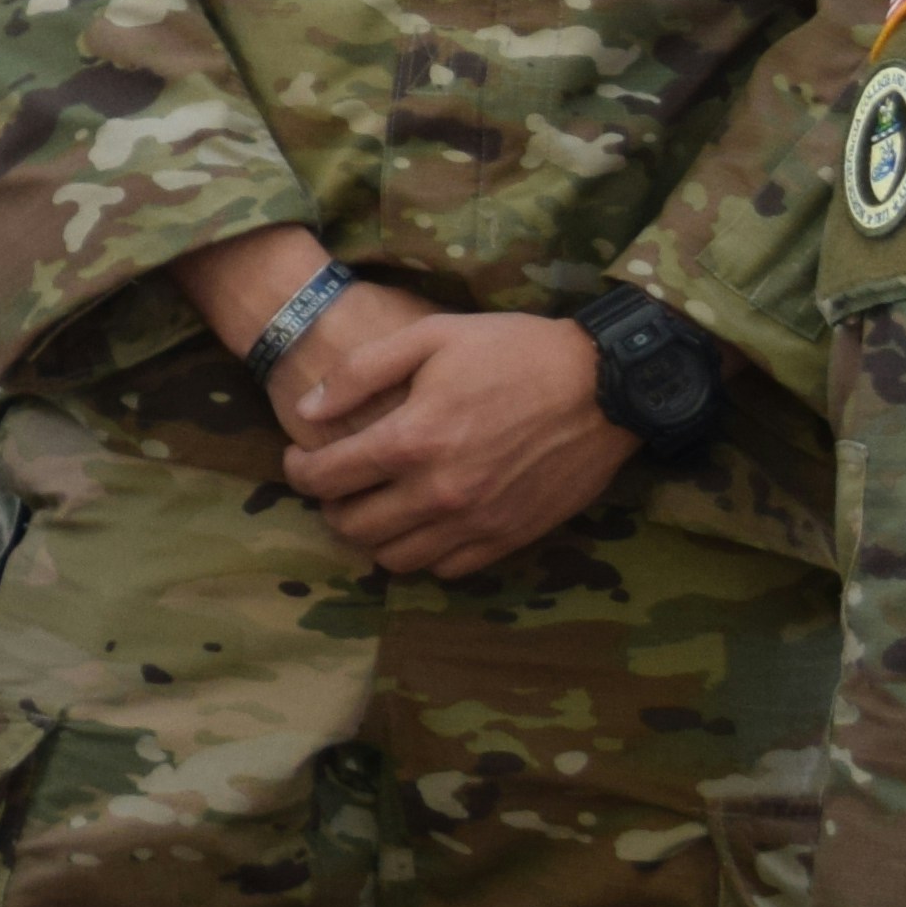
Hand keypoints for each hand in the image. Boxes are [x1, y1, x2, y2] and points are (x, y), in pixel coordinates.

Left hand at [274, 308, 627, 578]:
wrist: (607, 386)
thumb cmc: (515, 352)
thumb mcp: (430, 337)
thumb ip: (359, 372)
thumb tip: (307, 409)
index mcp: (413, 441)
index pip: (324, 478)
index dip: (298, 469)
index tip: (301, 456)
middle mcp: (441, 492)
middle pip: (352, 527)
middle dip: (331, 505)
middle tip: (338, 481)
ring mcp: (479, 522)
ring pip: (395, 558)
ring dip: (374, 535)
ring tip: (377, 504)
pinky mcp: (512, 537)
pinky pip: (448, 569)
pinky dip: (424, 553)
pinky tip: (424, 521)